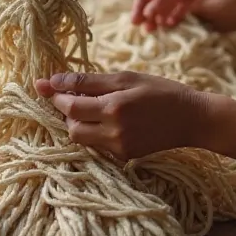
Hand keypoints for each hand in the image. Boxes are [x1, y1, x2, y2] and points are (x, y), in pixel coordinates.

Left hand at [35, 70, 213, 160]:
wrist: (192, 119)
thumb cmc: (160, 91)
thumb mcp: (127, 78)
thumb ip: (91, 81)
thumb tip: (56, 80)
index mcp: (114, 107)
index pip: (71, 104)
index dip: (55, 94)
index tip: (43, 84)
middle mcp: (114, 131)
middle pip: (71, 126)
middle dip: (65, 110)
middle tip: (70, 95)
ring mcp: (119, 147)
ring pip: (81, 138)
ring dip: (78, 122)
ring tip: (90, 106)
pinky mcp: (124, 157)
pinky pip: (97, 145)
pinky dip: (94, 131)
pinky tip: (106, 119)